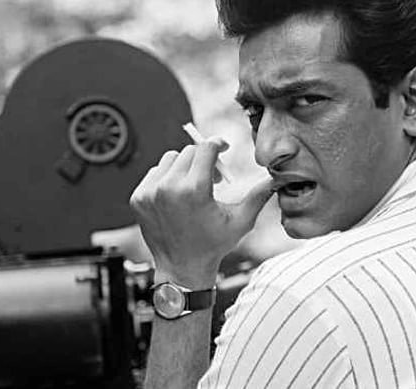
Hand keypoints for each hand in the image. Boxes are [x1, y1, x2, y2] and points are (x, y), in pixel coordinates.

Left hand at [130, 137, 273, 287]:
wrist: (182, 270)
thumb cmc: (213, 246)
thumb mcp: (241, 221)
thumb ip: (259, 196)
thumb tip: (277, 179)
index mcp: (194, 190)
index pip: (205, 148)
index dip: (217, 144)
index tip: (223, 147)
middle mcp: (169, 188)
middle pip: (189, 152)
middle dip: (203, 161)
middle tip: (212, 179)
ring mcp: (150, 193)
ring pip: (170, 160)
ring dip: (184, 168)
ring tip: (194, 188)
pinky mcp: (138, 198)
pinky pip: (154, 173)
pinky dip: (167, 179)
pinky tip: (177, 197)